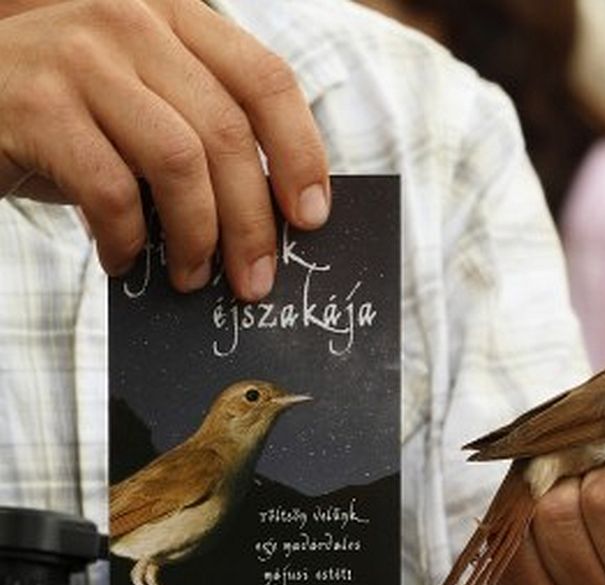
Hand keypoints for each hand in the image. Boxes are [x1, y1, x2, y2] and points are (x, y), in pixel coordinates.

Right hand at [0, 0, 329, 299]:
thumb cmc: (64, 119)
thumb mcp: (141, 106)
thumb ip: (201, 134)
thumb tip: (275, 219)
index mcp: (175, 16)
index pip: (266, 78)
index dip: (301, 152)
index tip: (313, 217)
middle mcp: (131, 22)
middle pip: (229, 133)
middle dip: (253, 222)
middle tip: (256, 281)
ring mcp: (79, 57)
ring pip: (179, 161)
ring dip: (198, 236)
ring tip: (194, 277)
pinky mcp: (35, 104)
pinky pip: (110, 189)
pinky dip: (127, 239)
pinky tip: (124, 259)